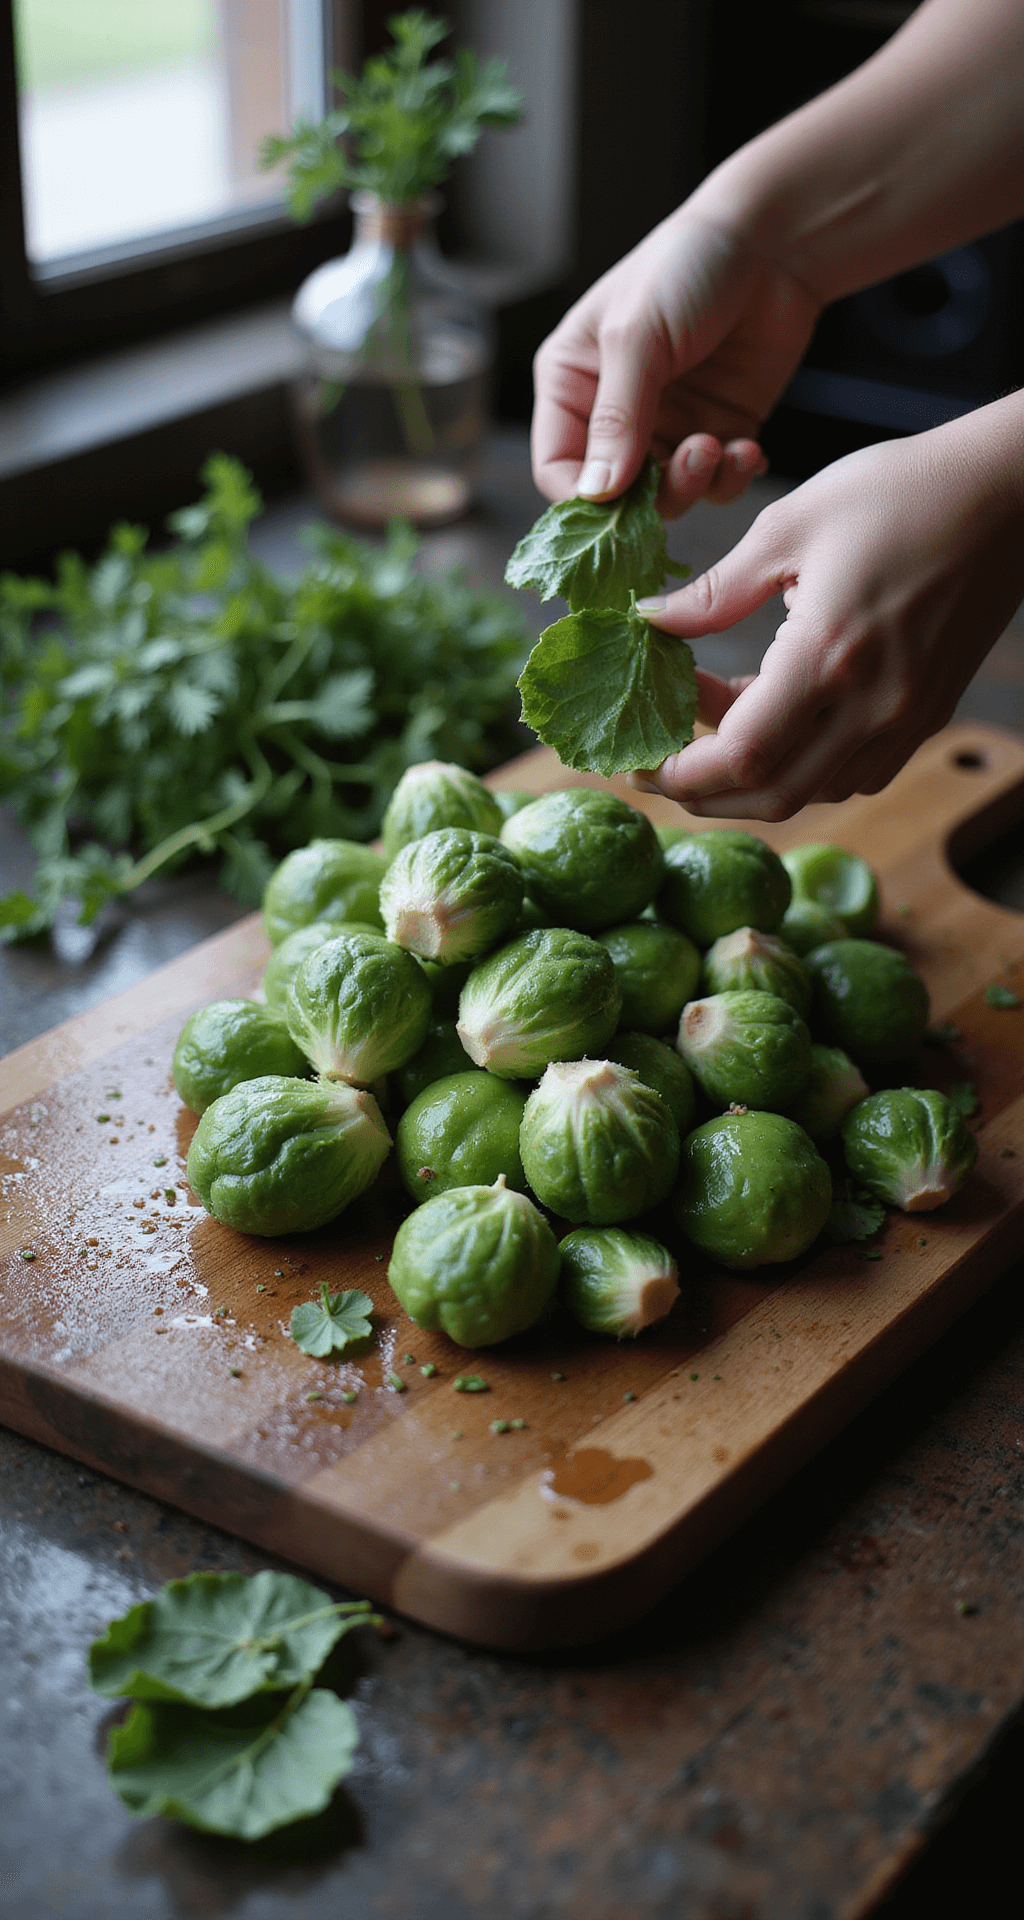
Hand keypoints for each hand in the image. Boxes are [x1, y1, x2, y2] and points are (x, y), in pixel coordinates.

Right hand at [531, 210, 820, 514]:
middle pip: (615, 493)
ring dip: (696, 483)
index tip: (620, 504)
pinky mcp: (718, 429)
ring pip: (668, 495)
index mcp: (573, 381)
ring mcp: (669, 423)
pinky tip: (748, 448)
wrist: (774, 240)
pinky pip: (716, 482)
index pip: (556, 467)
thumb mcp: (638, 337)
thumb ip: (617, 419)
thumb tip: (596, 495)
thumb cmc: (689, 266)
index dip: (583, 496)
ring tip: (720, 447)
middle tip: (691, 463)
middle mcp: (615, 411)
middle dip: (653, 492)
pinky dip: (732, 477)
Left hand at [631, 405, 1023, 819]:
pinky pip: (850, 772)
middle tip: (657, 763)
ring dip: (750, 778)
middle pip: (772, 797)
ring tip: (707, 725)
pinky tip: (768, 717)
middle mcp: (873, 706)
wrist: (1007, 492)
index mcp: (831, 656)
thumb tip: (650, 622)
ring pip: (812, 792)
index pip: (741, 757)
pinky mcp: (925, 715)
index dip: (680, 772)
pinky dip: (798, 764)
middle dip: (702, 793)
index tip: (639, 754)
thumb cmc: (900, 491)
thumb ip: (715, 590)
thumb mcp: (789, 526)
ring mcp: (906, 719)